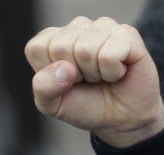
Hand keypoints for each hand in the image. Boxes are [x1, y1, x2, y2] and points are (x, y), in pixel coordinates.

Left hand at [25, 16, 163, 147]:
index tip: (65, 82)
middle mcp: (77, 28)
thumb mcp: (53, 105)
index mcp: (52, 40)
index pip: (37, 48)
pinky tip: (118, 71)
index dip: (50, 75)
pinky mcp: (127, 33)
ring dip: (94, 74)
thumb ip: (43, 88)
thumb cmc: (86, 106)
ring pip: (85, 50)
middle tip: (87, 80)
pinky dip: (113, 73)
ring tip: (102, 76)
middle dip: (73, 75)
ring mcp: (103, 27)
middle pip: (60, 47)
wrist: (121, 119)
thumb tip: (63, 68)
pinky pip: (109, 55)